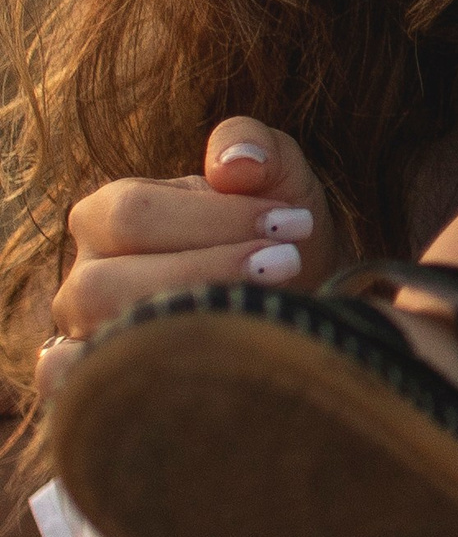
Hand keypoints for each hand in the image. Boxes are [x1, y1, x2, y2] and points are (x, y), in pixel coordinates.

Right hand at [39, 118, 337, 401]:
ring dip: (189, 323)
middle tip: (288, 263)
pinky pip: (75, 391)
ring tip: (265, 305)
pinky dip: (113, 381)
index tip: (292, 225)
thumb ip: (253, 145)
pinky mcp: (101, 385)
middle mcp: (84, 278)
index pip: (135, 213)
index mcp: (109, 213)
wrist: (304, 296)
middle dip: (209, 272)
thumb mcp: (277, 173)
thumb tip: (234, 166)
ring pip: (102, 338)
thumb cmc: (276, 230)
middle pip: (108, 282)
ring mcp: (86, 336)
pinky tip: (187, 365)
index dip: (217, 219)